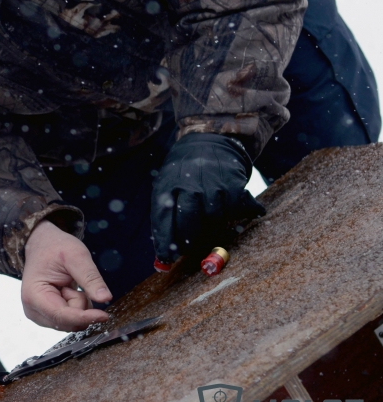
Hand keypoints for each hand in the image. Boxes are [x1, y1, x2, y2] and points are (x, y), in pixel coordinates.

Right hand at [21, 221, 111, 330]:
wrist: (42, 245)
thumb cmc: (54, 247)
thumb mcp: (76, 256)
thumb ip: (90, 278)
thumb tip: (105, 298)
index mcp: (34, 296)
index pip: (62, 316)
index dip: (85, 318)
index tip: (104, 315)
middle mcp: (33, 310)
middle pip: (69, 322)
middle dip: (80, 306)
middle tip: (73, 284)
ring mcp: (39, 314)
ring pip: (72, 323)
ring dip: (78, 306)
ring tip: (68, 286)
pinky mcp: (46, 316)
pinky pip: (71, 320)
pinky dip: (75, 308)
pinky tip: (67, 292)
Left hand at [150, 133, 264, 263]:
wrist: (208, 142)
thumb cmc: (183, 174)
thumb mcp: (166, 187)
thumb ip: (165, 218)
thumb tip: (161, 259)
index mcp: (167, 186)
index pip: (163, 219)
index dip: (164, 242)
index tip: (165, 259)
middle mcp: (189, 186)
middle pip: (189, 224)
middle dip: (189, 241)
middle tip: (190, 248)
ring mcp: (212, 186)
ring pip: (215, 221)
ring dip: (214, 228)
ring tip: (210, 224)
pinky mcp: (234, 185)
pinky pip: (237, 211)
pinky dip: (239, 216)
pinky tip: (235, 213)